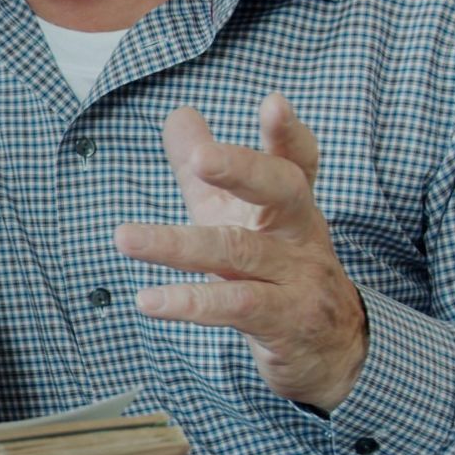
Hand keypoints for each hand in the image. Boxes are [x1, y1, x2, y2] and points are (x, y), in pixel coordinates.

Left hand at [115, 94, 366, 410]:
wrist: (331, 352)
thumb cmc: (273, 270)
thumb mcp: (237, 216)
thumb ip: (206, 169)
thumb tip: (179, 114)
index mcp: (291, 204)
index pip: (296, 161)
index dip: (287, 134)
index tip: (273, 103)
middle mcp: (299, 234)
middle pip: (281, 192)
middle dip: (242, 170)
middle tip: (199, 160)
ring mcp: (298, 278)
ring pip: (238, 252)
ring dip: (177, 245)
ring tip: (123, 238)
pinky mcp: (285, 321)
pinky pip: (236, 306)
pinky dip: (191, 303)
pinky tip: (148, 300)